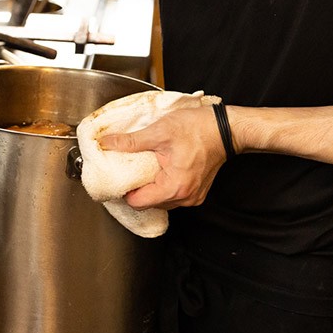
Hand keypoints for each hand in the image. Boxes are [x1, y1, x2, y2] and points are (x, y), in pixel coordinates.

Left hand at [98, 106, 226, 210]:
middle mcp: (185, 198)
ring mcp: (192, 196)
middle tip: (126, 169)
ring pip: (160, 200)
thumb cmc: (199, 129)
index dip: (123, 190)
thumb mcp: (159, 131)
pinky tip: (158, 169)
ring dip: (149, 187)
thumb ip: (130, 141)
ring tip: (142, 168)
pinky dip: (161, 185)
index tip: (116, 176)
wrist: (226, 128)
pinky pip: (172, 194)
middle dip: (135, 188)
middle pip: (148, 203)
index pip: (138, 203)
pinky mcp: (196, 191)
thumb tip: (107, 143)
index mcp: (174, 187)